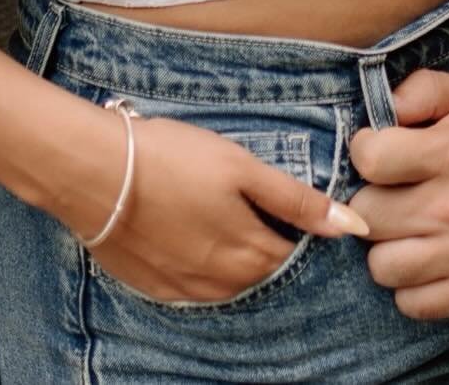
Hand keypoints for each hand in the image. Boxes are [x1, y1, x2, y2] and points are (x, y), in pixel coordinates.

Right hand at [78, 115, 368, 303]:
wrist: (95, 172)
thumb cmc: (173, 159)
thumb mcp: (242, 167)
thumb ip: (297, 200)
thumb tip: (353, 226)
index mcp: (249, 254)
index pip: (293, 253)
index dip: (297, 227)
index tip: (287, 201)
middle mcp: (221, 283)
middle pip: (261, 269)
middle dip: (266, 241)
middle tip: (251, 201)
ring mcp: (184, 290)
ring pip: (228, 280)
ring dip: (233, 254)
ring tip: (219, 211)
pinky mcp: (154, 286)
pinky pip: (192, 285)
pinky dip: (200, 262)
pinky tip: (188, 229)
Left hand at [347, 70, 448, 318]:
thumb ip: (423, 89)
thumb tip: (386, 105)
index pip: (370, 159)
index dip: (365, 153)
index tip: (377, 154)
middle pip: (368, 216)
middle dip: (372, 203)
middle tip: (390, 197)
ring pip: (381, 266)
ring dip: (386, 249)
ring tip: (404, 233)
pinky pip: (410, 302)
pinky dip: (410, 286)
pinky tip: (423, 262)